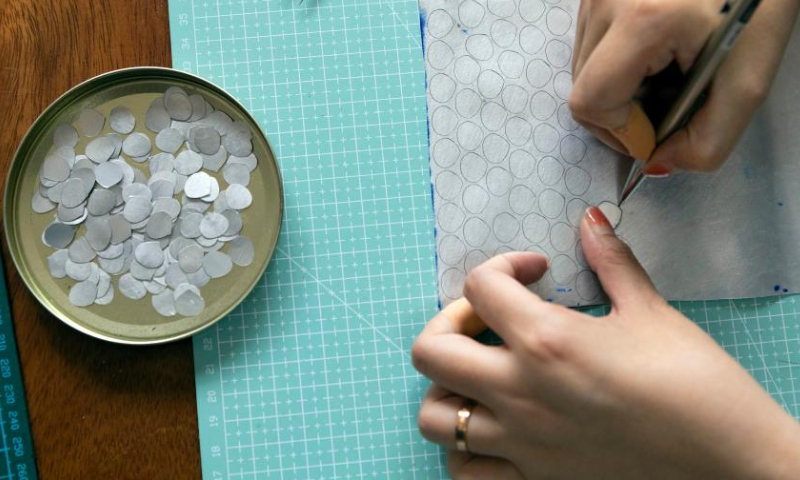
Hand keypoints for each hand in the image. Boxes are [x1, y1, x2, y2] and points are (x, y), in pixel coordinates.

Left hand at [412, 206, 799, 479]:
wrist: (730, 463)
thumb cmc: (695, 385)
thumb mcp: (652, 313)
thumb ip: (612, 261)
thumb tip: (592, 220)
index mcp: (546, 341)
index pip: (479, 286)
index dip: (504, 265)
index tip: (536, 271)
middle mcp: (519, 392)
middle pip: (430, 349)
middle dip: (449, 321)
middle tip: (488, 318)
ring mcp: (520, 442)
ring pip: (434, 417)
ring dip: (446, 387)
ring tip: (482, 374)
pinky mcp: (531, 479)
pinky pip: (463, 470)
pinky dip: (463, 447)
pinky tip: (493, 426)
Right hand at [569, 0, 799, 172]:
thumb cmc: (758, 4)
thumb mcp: (749, 79)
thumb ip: (709, 139)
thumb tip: (657, 164)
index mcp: (641, 21)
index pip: (591, 103)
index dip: (624, 132)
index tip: (661, 130)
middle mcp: (605, 2)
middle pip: (583, 91)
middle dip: (622, 115)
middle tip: (667, 104)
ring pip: (583, 70)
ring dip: (618, 88)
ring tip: (665, 71)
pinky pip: (590, 45)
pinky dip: (616, 62)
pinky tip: (654, 50)